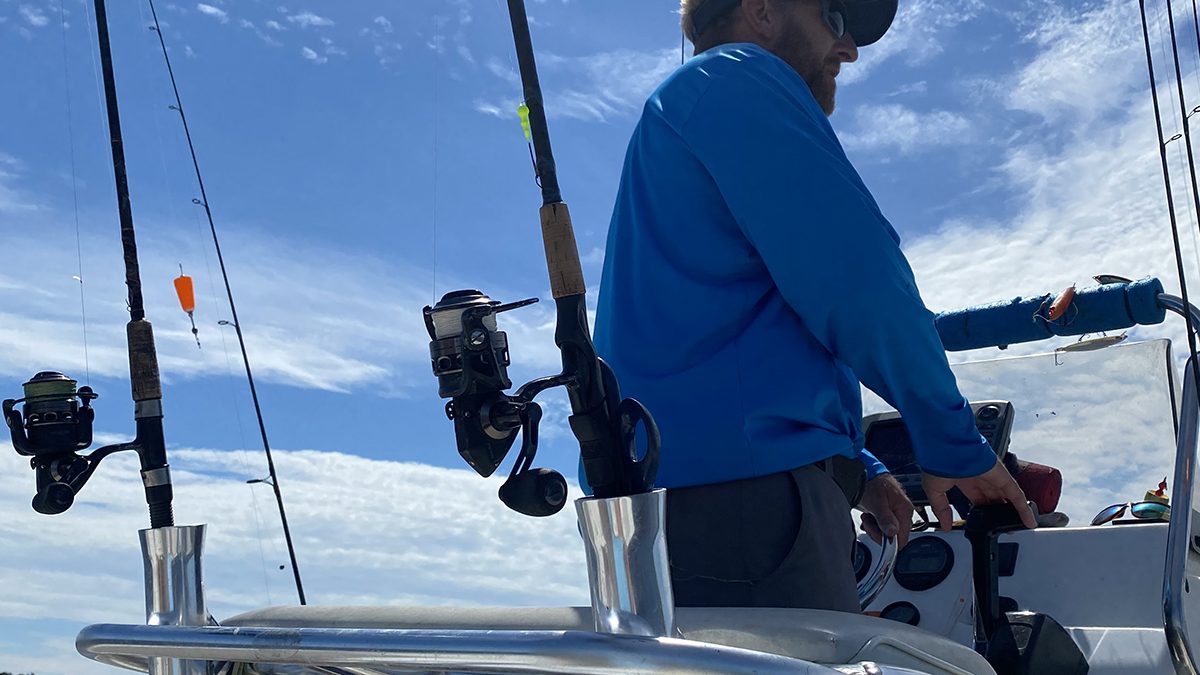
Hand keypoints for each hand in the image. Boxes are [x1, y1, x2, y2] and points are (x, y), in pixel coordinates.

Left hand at [858, 474, 914, 547]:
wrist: (865, 472)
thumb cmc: (872, 482)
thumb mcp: (877, 502)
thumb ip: (885, 518)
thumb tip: (892, 533)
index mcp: (905, 510)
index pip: (903, 538)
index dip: (889, 541)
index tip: (877, 534)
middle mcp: (902, 513)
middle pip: (894, 536)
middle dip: (879, 533)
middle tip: (869, 522)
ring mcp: (895, 513)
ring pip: (887, 533)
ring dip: (874, 528)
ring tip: (868, 517)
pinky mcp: (887, 513)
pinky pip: (882, 526)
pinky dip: (873, 524)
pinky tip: (869, 515)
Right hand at [921, 460, 1037, 530]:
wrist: (946, 447)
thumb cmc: (937, 461)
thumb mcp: (935, 491)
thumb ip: (942, 509)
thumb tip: (945, 525)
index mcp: (964, 479)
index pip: (976, 499)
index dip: (981, 512)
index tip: (983, 523)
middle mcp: (980, 478)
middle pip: (994, 499)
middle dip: (998, 514)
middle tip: (1004, 528)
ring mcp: (993, 477)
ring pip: (1007, 498)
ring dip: (1013, 513)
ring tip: (1019, 527)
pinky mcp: (1003, 477)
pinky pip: (1017, 495)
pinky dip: (1024, 509)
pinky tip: (1028, 521)